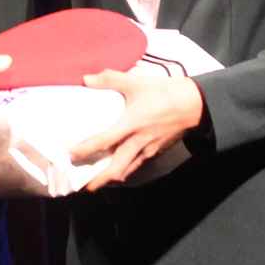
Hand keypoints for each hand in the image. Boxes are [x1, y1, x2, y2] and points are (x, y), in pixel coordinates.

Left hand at [70, 70, 204, 190]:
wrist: (193, 104)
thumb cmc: (164, 92)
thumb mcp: (136, 82)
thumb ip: (110, 79)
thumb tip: (86, 79)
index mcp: (131, 124)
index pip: (104, 141)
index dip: (86, 149)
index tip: (70, 154)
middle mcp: (138, 141)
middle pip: (116, 167)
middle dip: (99, 179)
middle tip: (83, 185)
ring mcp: (148, 148)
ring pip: (127, 169)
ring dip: (111, 178)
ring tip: (97, 183)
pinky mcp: (156, 150)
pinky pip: (138, 164)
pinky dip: (126, 170)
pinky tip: (119, 171)